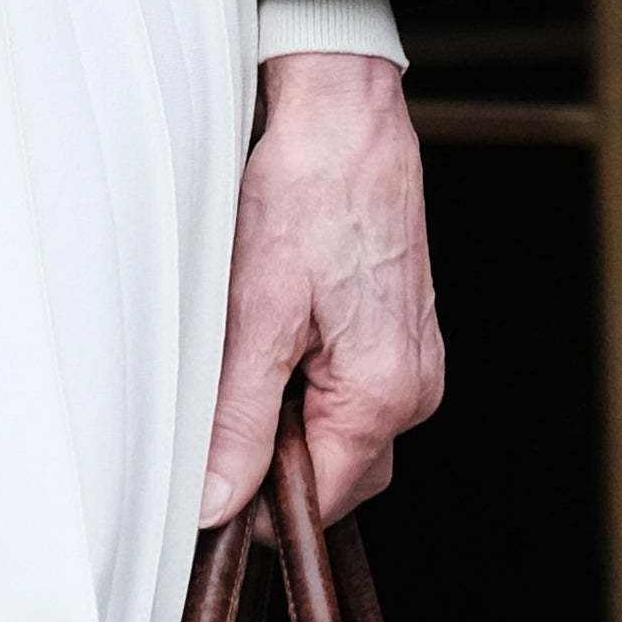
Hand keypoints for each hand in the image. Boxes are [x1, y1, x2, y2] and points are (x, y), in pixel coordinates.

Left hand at [207, 49, 440, 527]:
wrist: (346, 119)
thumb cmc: (307, 196)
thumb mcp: (256, 313)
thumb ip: (240, 419)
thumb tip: (217, 502)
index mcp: (384, 395)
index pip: (318, 502)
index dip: (255, 499)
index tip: (206, 472)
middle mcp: (416, 389)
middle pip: (337, 477)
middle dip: (276, 459)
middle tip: (223, 398)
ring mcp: (415, 362)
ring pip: (343, 435)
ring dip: (291, 420)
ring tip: (250, 353)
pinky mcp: (402, 336)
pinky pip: (353, 393)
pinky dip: (310, 384)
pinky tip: (278, 335)